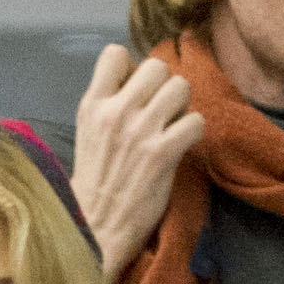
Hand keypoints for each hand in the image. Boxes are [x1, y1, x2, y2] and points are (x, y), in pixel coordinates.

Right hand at [71, 43, 204, 283]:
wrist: (94, 229)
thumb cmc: (94, 184)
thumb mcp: (88, 134)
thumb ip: (108, 104)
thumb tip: (136, 80)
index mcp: (93, 104)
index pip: (115, 53)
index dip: (133, 68)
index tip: (135, 91)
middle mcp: (116, 112)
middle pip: (157, 66)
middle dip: (164, 87)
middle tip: (161, 112)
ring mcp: (140, 131)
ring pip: (181, 86)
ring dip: (183, 106)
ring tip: (173, 128)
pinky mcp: (163, 153)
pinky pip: (196, 120)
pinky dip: (194, 132)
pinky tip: (182, 146)